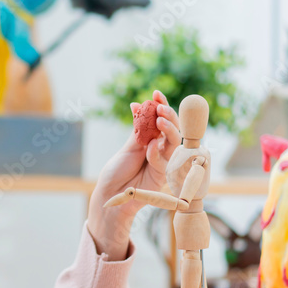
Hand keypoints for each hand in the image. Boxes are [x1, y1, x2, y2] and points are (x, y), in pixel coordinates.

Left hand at [88, 90, 181, 257]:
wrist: (112, 194)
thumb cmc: (117, 171)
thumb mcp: (128, 147)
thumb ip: (139, 129)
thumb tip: (138, 104)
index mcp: (150, 139)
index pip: (160, 119)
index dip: (160, 105)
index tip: (156, 93)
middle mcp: (160, 148)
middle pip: (173, 129)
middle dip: (169, 115)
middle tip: (161, 107)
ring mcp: (164, 161)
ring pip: (175, 142)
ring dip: (169, 129)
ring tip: (160, 119)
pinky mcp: (165, 174)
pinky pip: (166, 159)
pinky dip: (157, 151)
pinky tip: (148, 148)